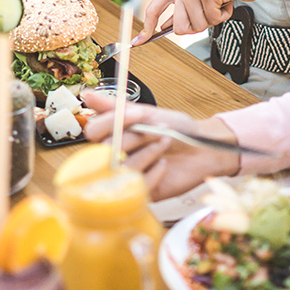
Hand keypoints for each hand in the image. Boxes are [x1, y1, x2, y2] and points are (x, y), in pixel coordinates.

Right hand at [83, 91, 239, 199]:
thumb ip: (115, 107)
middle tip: (159, 130)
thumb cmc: (176, 130)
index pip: (93, 131)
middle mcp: (115, 158)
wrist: (202, 148)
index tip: (139, 114)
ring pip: (123, 166)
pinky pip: (138, 185)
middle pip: (108, 148)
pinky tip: (164, 164)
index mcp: (112, 137)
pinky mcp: (139, 194)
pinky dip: (155, 171)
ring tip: (165, 142)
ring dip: (149, 150)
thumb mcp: (146, 114)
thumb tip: (88, 95)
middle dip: (137, 136)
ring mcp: (126, 178)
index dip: (114, 121)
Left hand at [136, 0, 268, 42]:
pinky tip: (226, 2)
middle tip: (208, 14)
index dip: (146, 28)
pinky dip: (223, 16)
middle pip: (178, 28)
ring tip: (218, 4)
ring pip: (196, 26)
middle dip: (196, 27)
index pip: (153, 9)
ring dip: (212, 20)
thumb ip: (180, 9)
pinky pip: (212, 20)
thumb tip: (163, 27)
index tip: (138, 42)